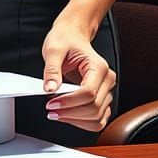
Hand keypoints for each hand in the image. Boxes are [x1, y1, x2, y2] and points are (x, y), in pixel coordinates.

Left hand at [40, 14, 116, 131]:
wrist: (72, 35)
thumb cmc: (66, 39)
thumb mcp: (54, 50)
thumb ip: (52, 70)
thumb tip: (50, 89)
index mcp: (98, 66)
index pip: (88, 93)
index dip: (69, 102)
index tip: (51, 104)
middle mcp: (107, 79)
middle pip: (94, 108)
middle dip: (71, 113)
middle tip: (51, 110)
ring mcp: (106, 90)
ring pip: (98, 117)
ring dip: (77, 121)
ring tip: (57, 114)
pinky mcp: (102, 98)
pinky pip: (98, 119)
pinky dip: (84, 123)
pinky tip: (68, 116)